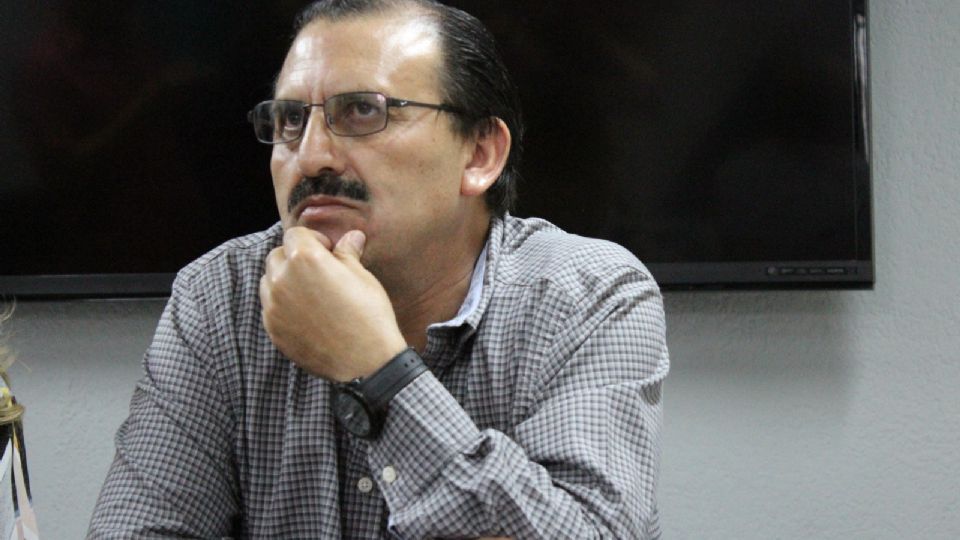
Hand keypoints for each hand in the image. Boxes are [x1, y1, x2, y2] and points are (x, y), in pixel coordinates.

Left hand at [260, 227, 406, 380]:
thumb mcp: (362, 276)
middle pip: (277, 256)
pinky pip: (271, 308)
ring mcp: (274, 306)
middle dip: (294, 259)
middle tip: (319, 273)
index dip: (314, 240)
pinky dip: (284, 306)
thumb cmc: (369, 314)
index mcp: (305, 258)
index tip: (329, 252)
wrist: (366, 360)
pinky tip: (308, 316)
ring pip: (269, 282)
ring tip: (311, 295)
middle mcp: (283, 279)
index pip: (295, 234)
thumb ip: (348, 253)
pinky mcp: (273, 329)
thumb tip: (353, 236)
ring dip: (284, 281)